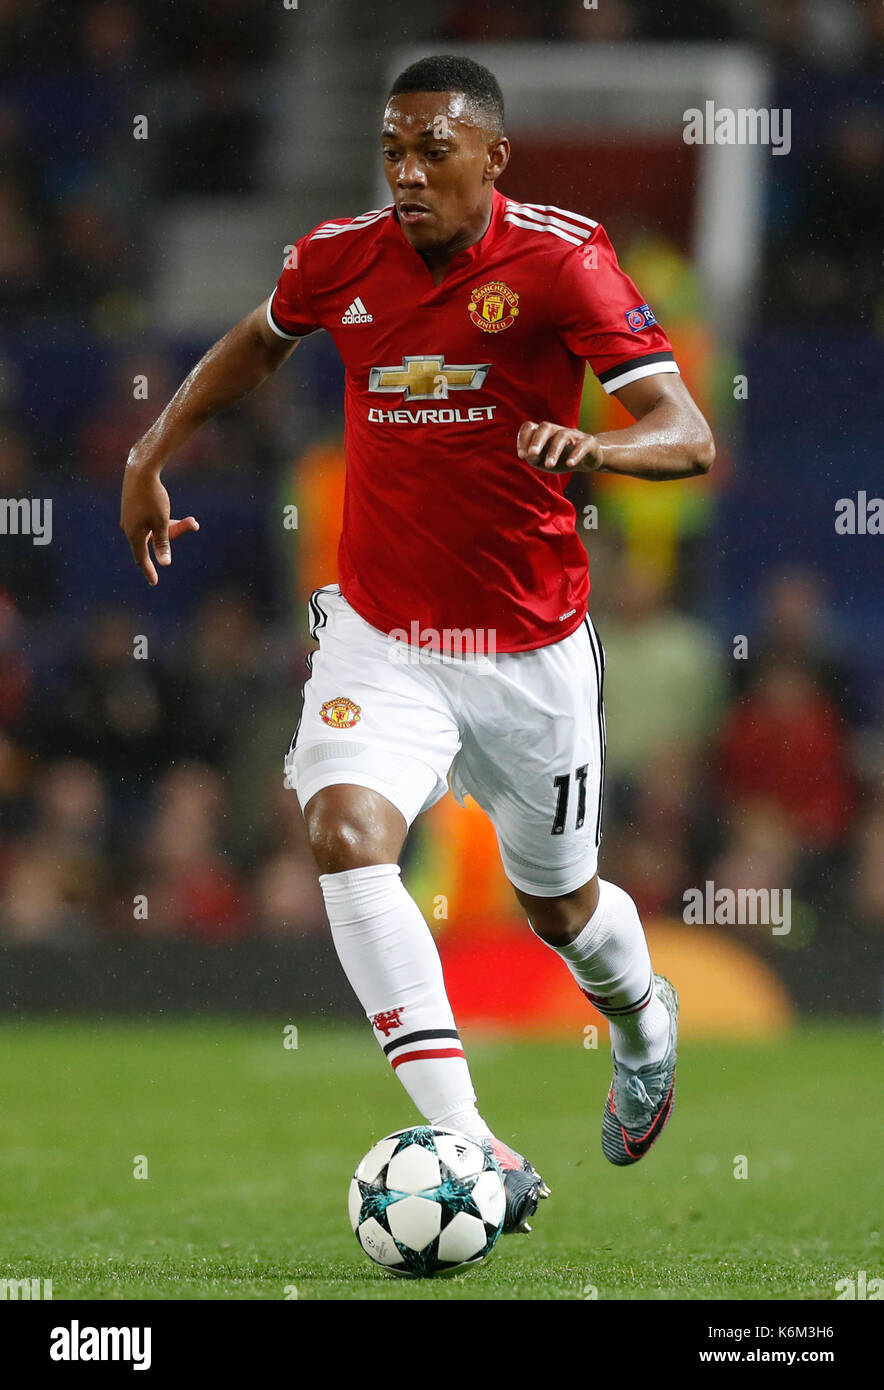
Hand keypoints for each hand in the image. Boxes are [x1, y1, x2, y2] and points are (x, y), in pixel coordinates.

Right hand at [120, 461, 198, 585]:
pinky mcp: (134, 508)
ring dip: (174, 525)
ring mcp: (131, 518)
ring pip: (155, 529)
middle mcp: (130, 528)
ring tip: (192, 518)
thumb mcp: (161, 523)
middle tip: (193, 524)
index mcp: (134, 535)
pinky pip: (151, 520)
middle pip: (154, 541)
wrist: (140, 470)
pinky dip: (165, 519)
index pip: (141, 559)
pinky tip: (175, 511)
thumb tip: (164, 563)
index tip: (154, 582)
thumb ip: (163, 543)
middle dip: (175, 534)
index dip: (149, 571)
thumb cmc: (152, 498)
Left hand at [517, 420, 602, 472]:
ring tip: (549, 465)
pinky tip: (569, 464)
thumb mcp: (543, 461)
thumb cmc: (561, 459)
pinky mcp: (588, 443)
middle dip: (537, 440)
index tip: (522, 456)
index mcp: (543, 433)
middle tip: (532, 454)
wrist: (588, 459)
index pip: (529, 427)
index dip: (523, 439)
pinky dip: (575, 454)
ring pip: (562, 437)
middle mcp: (557, 430)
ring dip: (554, 451)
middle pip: (545, 427)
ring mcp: (573, 435)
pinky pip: (582, 445)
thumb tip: (528, 455)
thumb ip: (533, 458)